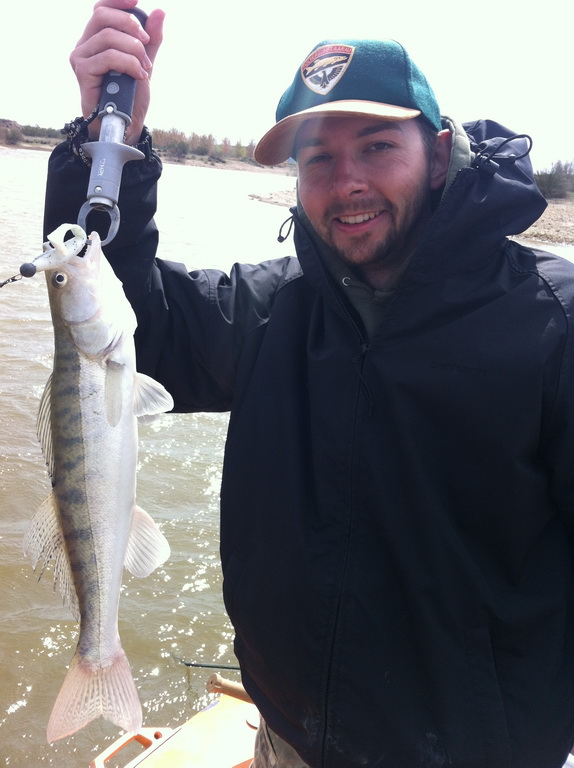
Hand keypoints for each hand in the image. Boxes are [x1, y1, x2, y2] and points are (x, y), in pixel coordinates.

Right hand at [70, 0, 164, 143]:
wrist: (125, 124)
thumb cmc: (130, 96)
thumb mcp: (144, 63)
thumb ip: (151, 40)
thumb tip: (160, 13)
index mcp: (96, 39)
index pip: (100, 9)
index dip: (117, 1)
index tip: (137, 0)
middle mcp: (84, 45)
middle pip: (102, 16)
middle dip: (130, 25)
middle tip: (147, 43)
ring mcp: (80, 58)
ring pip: (108, 37)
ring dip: (134, 50)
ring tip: (145, 67)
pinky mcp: (82, 72)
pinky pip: (108, 57)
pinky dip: (129, 64)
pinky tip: (139, 75)